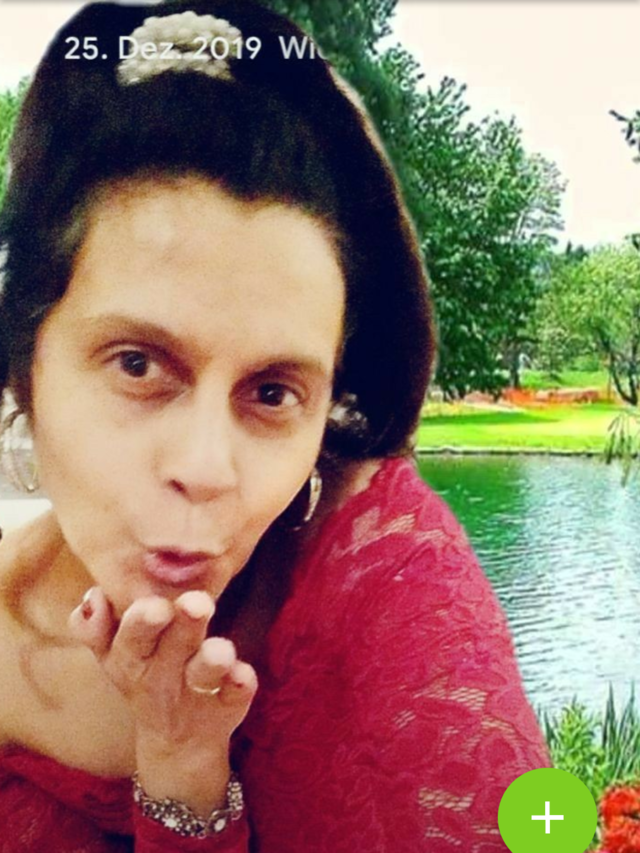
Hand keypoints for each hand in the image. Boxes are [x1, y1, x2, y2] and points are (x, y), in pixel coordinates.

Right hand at [68, 587, 256, 814]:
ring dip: (213, 659)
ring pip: (203, 674)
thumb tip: (95, 596)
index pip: (131, 638)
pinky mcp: (226, 708)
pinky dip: (239, 685)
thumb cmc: (146, 674)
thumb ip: (95, 627)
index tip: (156, 604)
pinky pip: (233, 697)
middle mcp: (162, 676)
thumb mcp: (113, 656)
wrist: (177, 743)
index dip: (141, 622)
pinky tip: (244, 674)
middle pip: (172, 648)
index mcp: (132, 658)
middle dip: (183, 625)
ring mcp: (195, 693)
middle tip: (197, 603)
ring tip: (223, 648)